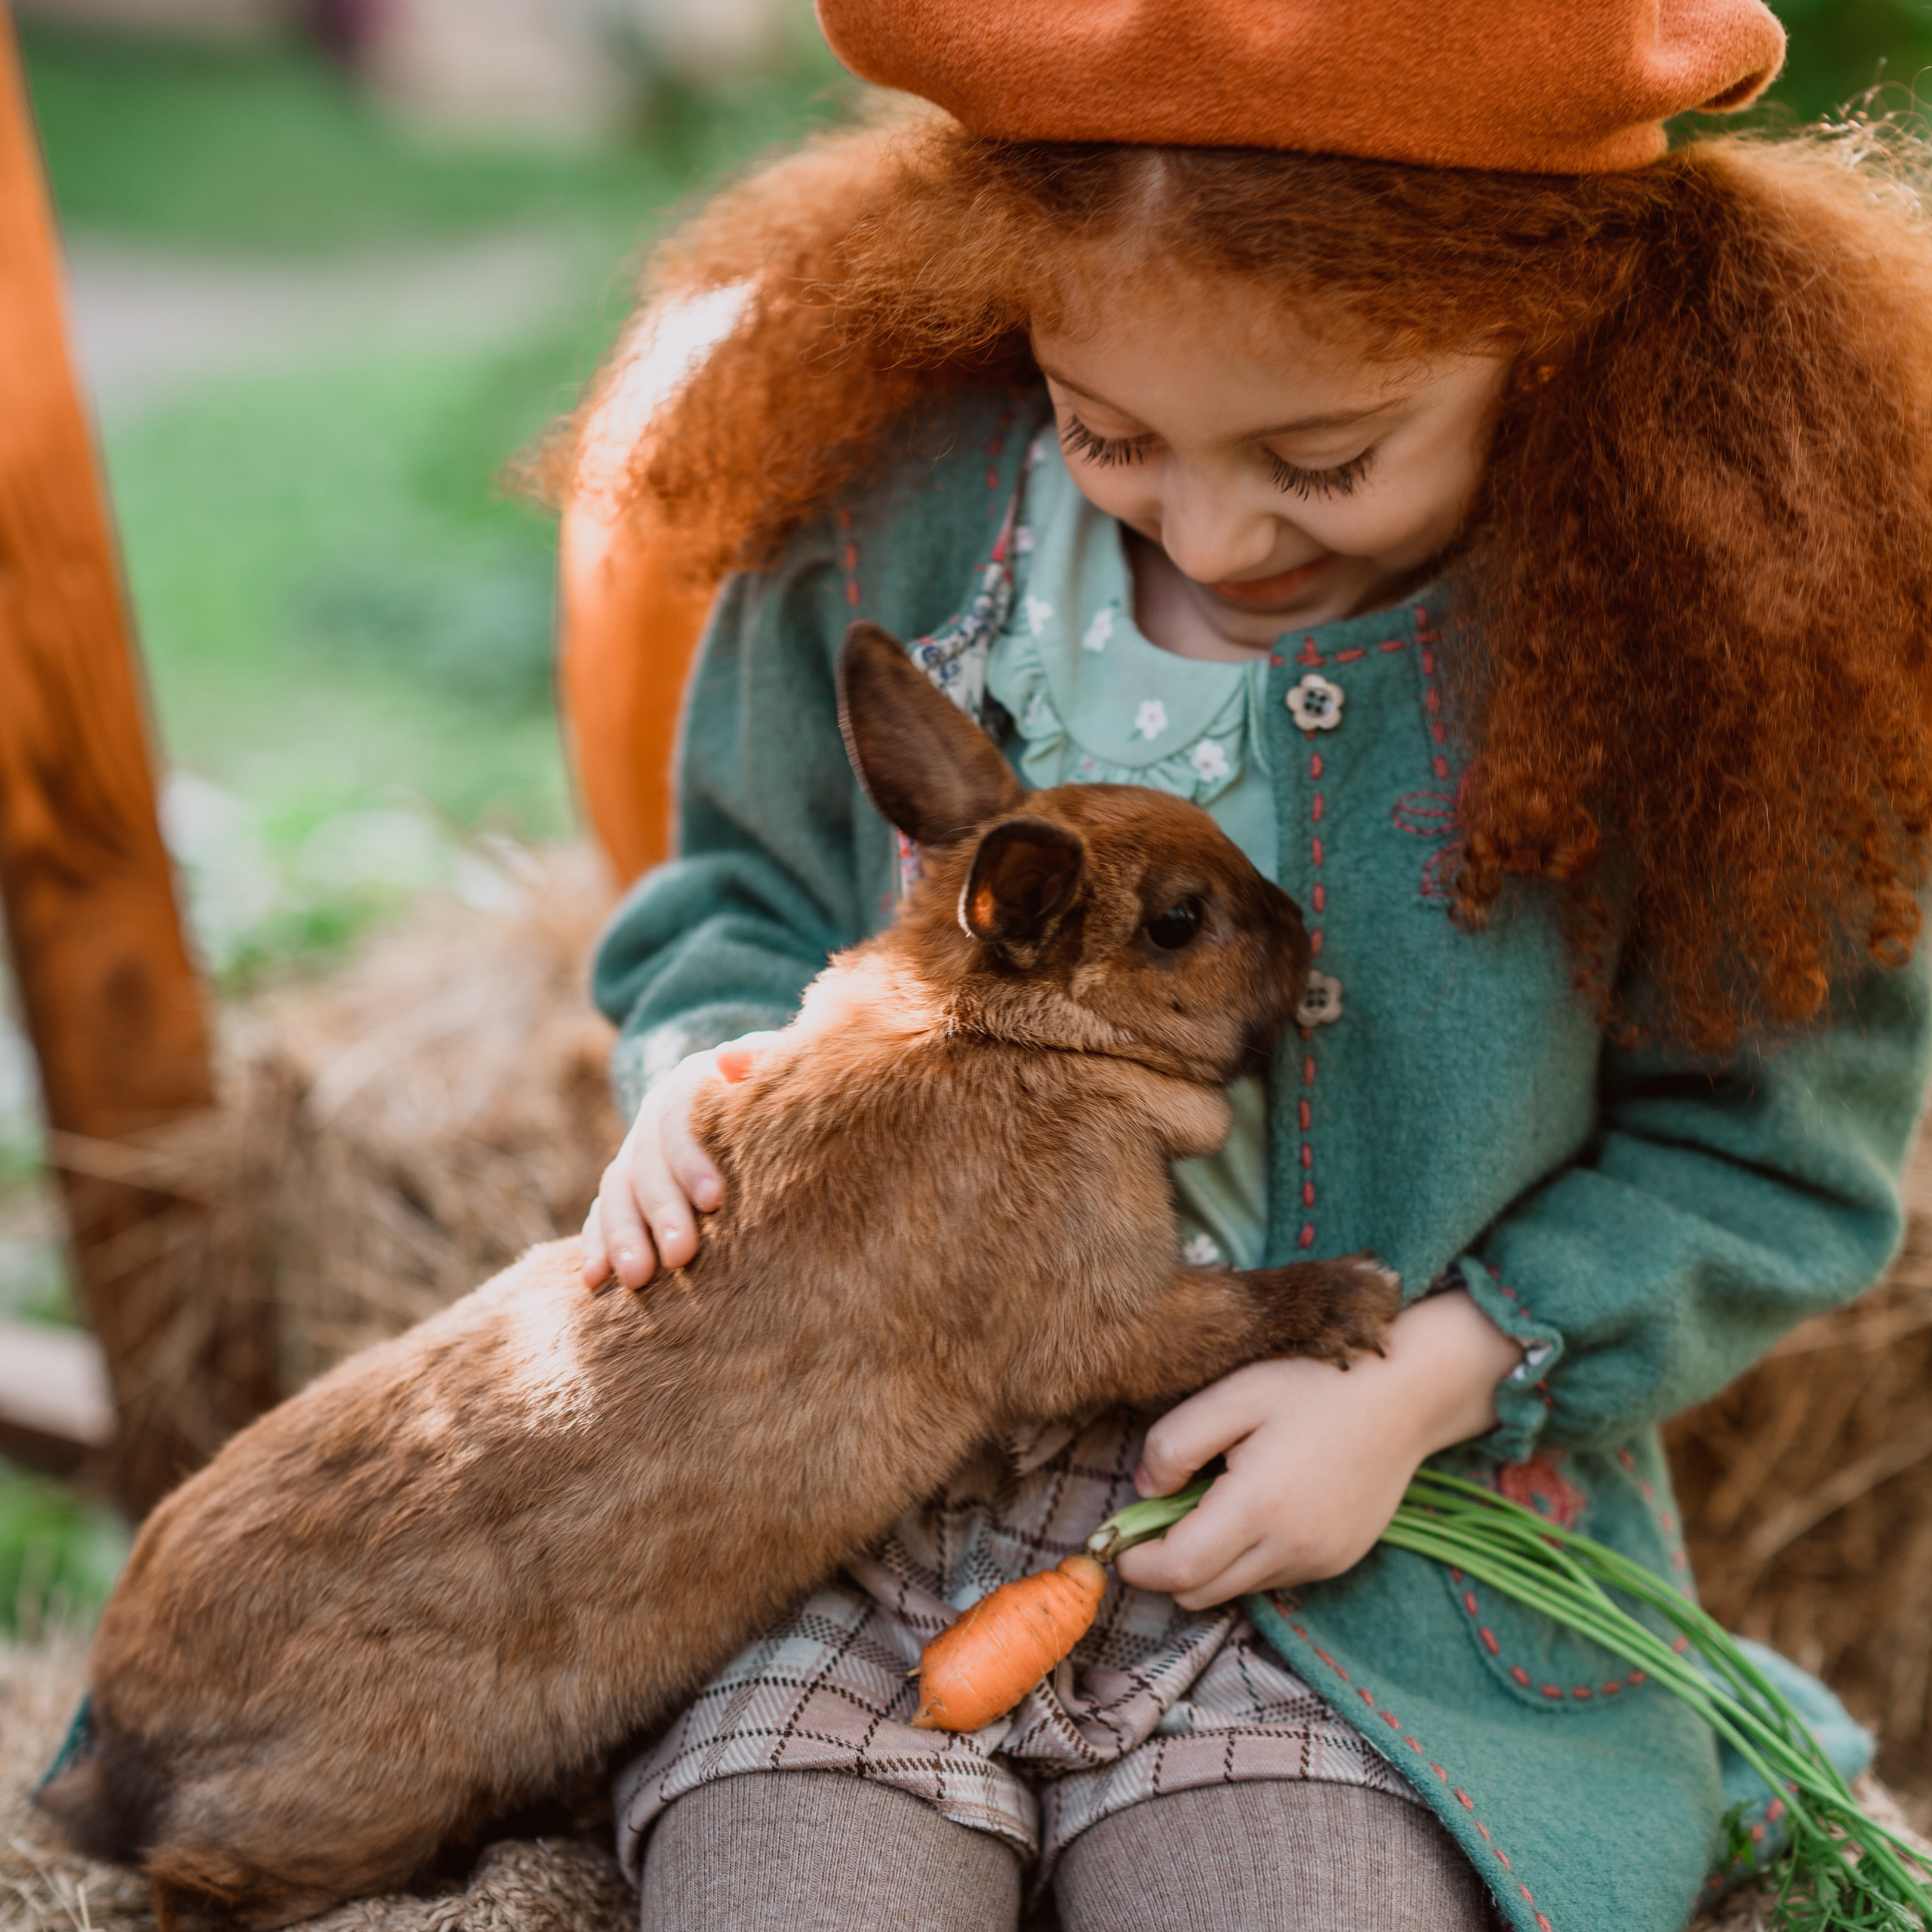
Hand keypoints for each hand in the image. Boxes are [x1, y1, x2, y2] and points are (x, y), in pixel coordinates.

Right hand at [579, 1032, 779, 1289]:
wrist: (753, 1106)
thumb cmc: (778, 1095)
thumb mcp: (779, 1069)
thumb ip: (762, 1059)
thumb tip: (729, 1057)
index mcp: (690, 1082)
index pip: (680, 1115)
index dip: (691, 1156)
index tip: (714, 1200)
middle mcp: (654, 1116)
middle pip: (645, 1161)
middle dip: (661, 1210)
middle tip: (681, 1256)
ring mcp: (635, 1152)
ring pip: (616, 1192)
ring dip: (622, 1235)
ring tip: (637, 1278)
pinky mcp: (625, 1187)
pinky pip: (601, 1214)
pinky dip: (596, 1244)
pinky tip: (596, 1279)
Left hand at [1113, 1289, 1522, 1608]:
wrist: (1404, 1394)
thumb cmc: (1314, 1383)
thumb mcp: (1232, 1394)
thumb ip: (1174, 1443)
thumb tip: (1144, 1492)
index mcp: (1258, 1508)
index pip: (1177, 1572)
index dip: (1136, 1563)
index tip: (1115, 1540)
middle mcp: (1291, 1549)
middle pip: (1200, 1593)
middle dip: (1165, 1566)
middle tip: (1155, 1515)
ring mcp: (1319, 1561)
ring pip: (1235, 1589)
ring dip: (1207, 1563)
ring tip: (1212, 1499)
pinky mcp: (1338, 1560)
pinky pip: (1272, 1576)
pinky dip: (1247, 1556)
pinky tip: (1257, 1504)